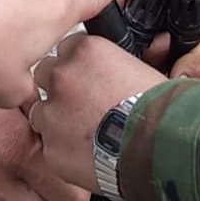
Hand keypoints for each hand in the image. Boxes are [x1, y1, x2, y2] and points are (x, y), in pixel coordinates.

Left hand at [28, 33, 166, 194]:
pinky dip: (63, 148)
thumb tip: (114, 65)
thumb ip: (111, 63)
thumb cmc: (157, 107)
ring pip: (42, 111)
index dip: (77, 64)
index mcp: (84, 50)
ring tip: (85, 131)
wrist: (157, 145)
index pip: (66, 48)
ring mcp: (52, 112)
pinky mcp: (51, 146)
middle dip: (60, 88)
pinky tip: (86, 152)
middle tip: (82, 104)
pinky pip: (50, 145)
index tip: (86, 76)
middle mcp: (62, 76)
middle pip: (46, 74)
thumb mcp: (137, 67)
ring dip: (57, 119)